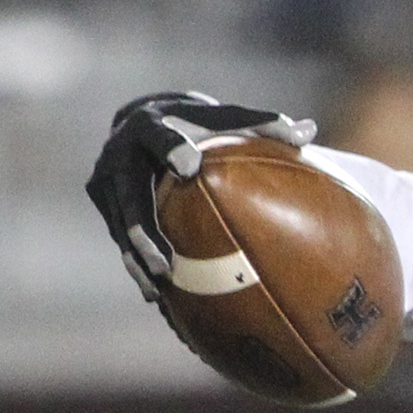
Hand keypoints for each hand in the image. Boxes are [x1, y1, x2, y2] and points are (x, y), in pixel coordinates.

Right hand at [87, 92, 315, 298]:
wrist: (142, 123)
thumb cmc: (196, 125)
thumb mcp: (223, 119)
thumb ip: (261, 124)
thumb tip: (308, 132)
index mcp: (149, 124)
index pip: (158, 135)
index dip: (171, 147)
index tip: (190, 165)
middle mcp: (119, 152)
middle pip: (129, 190)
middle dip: (143, 223)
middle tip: (164, 256)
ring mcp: (106, 181)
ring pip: (119, 220)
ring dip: (136, 252)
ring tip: (160, 280)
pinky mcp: (104, 204)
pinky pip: (118, 237)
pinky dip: (136, 264)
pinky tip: (154, 293)